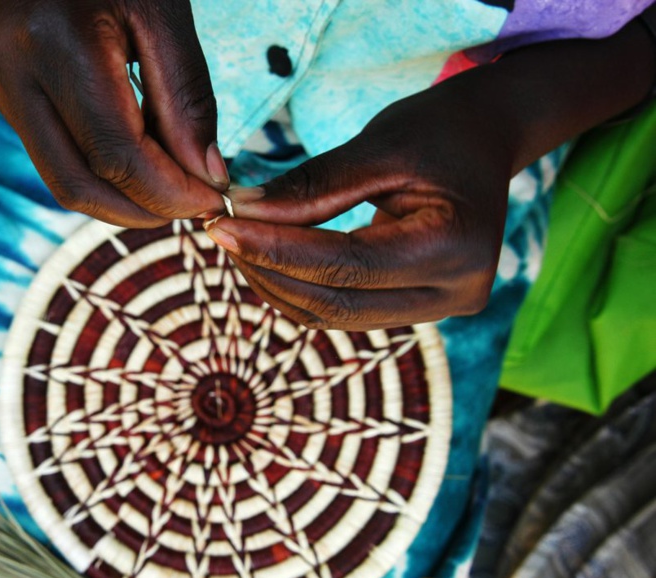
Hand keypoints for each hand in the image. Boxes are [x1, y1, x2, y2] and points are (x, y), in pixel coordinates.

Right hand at [0, 0, 227, 225]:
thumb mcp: (164, 14)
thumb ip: (187, 98)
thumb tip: (207, 177)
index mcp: (57, 45)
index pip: (115, 154)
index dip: (168, 192)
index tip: (214, 200)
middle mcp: (15, 75)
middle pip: (80, 185)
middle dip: (146, 210)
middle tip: (197, 207)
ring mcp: (3, 91)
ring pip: (64, 184)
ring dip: (125, 203)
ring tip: (176, 191)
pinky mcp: (8, 100)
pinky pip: (59, 161)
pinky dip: (107, 179)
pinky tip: (145, 167)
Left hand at [205, 90, 512, 330]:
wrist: (486, 139)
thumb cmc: (440, 130)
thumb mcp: (380, 144)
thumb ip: (314, 187)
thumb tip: (243, 213)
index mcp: (456, 247)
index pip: (347, 264)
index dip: (278, 250)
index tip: (222, 226)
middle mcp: (458, 292)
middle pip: (339, 303)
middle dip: (271, 271)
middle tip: (221, 233)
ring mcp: (442, 308)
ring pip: (336, 317)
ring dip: (280, 286)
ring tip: (238, 242)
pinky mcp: (421, 307)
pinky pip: (347, 310)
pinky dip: (302, 288)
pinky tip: (268, 258)